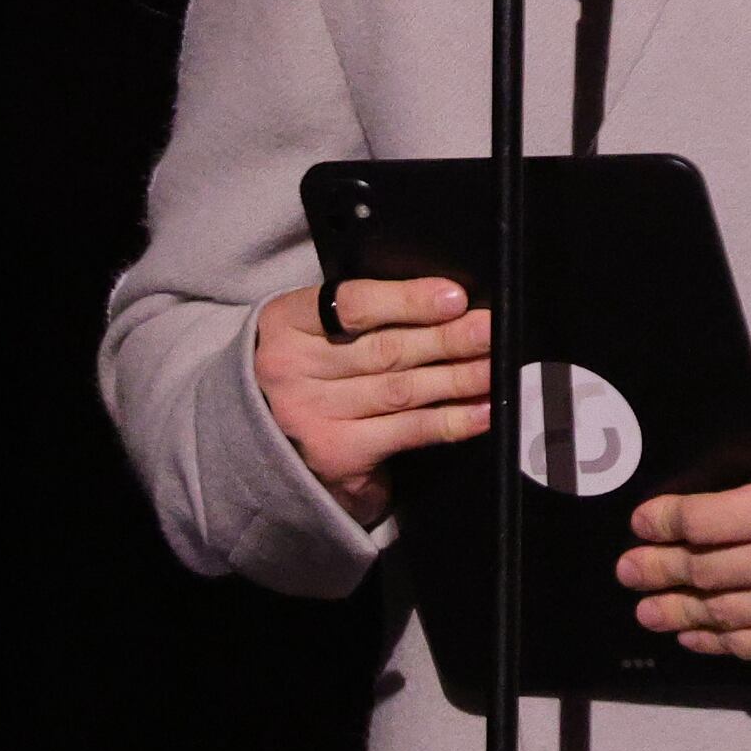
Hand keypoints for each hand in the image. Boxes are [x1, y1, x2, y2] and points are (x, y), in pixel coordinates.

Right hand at [256, 276, 491, 523]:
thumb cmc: (304, 367)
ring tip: (495, 365)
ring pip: (402, 390)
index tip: (454, 297)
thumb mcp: (312, 329)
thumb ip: (362, 314)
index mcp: (287, 323)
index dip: (408, 301)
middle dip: (448, 339)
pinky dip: (451, 421)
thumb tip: (444, 304)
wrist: (255, 435)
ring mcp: (314, 415)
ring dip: (458, 377)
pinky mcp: (337, 453)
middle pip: (386, 350)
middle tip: (491, 329)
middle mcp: (293, 369)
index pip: (353, 305)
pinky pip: (407, 432)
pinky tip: (481, 411)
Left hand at [619, 357, 750, 667]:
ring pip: (717, 610)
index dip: (666, 521)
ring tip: (647, 605)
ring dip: (676, 609)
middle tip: (629, 568)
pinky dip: (713, 640)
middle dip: (659, 567)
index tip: (642, 522)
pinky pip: (744, 645)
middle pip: (703, 567)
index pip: (705, 519)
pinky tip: (693, 633)